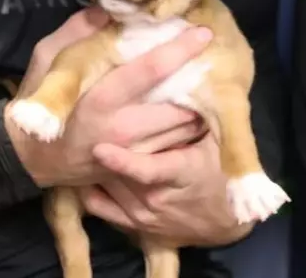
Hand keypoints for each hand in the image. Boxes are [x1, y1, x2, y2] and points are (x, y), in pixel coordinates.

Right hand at [5, 9, 212, 187]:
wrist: (27, 156)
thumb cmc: (39, 97)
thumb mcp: (48, 58)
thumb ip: (78, 30)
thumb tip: (111, 9)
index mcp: (99, 99)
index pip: (148, 72)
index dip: (179, 51)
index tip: (204, 33)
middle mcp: (120, 129)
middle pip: (177, 106)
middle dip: (200, 85)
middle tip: (217, 60)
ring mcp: (130, 154)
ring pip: (181, 131)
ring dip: (200, 108)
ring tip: (212, 84)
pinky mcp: (133, 168)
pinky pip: (174, 149)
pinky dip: (190, 130)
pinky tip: (197, 110)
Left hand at [83, 131, 251, 247]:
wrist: (223, 220)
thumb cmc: (221, 172)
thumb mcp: (219, 144)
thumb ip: (203, 118)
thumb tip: (190, 80)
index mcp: (181, 174)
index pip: (148, 170)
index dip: (123, 161)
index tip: (100, 148)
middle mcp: (158, 198)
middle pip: (122, 176)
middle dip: (104, 156)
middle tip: (84, 130)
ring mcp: (144, 215)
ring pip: (110, 189)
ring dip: (97, 169)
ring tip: (82, 143)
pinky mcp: (135, 225)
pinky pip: (103, 209)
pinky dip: (91, 190)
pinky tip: (85, 169)